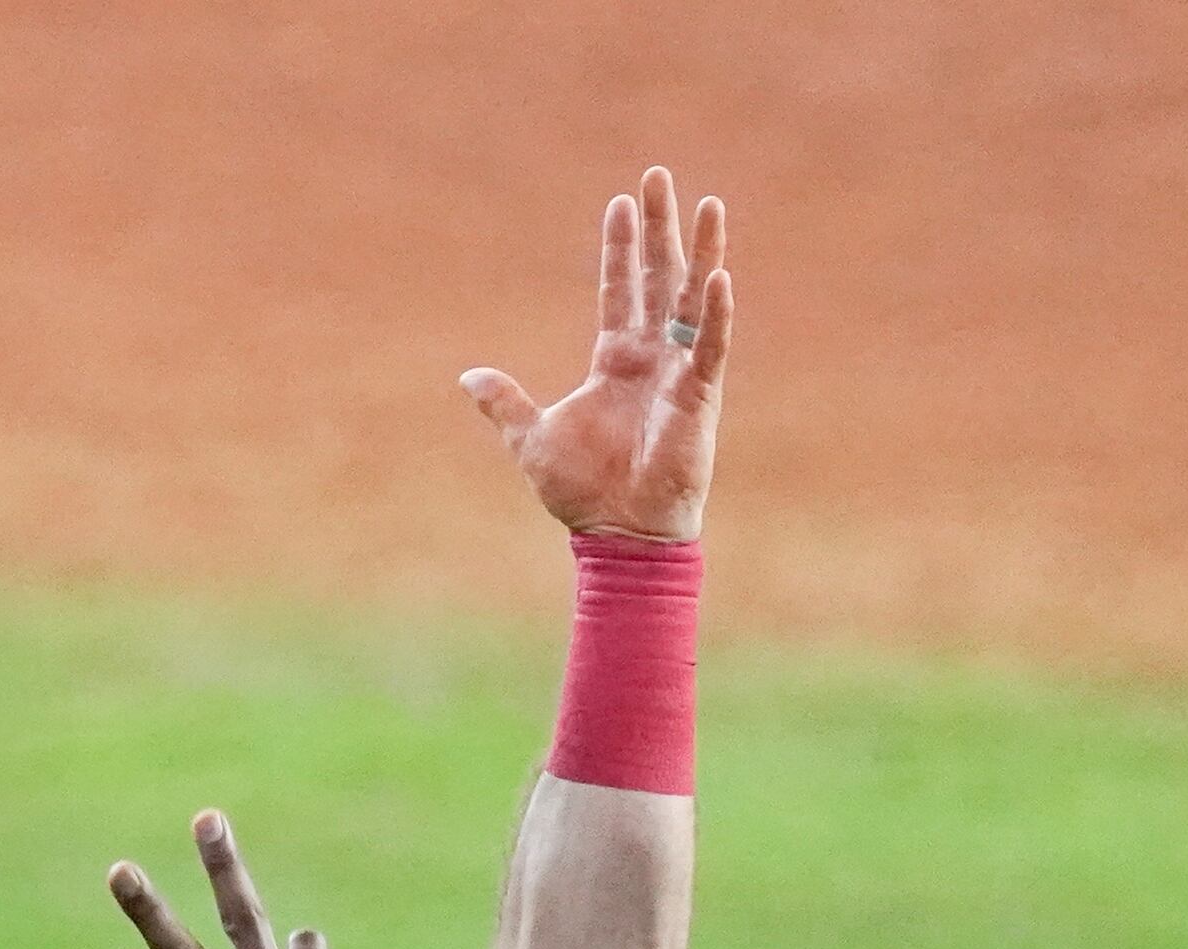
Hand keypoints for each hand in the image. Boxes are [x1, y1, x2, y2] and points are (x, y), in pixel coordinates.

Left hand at [461, 168, 733, 543]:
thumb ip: (505, 402)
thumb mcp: (532, 437)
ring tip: (708, 204)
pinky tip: (719, 276)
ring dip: (701, 252)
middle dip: (660, 228)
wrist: (618, 533)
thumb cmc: (583, 492)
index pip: (621, 290)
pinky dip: (714, 315)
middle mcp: (652, 360)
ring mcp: (679, 375)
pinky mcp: (698, 399)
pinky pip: (710, 349)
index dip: (620, 247)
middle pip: (659, 278)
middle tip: (659, 176)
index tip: (620, 201)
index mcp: (617, 362)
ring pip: (692, 300)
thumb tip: (468, 376)